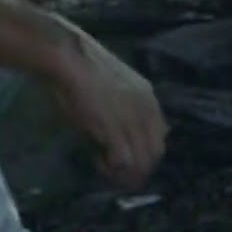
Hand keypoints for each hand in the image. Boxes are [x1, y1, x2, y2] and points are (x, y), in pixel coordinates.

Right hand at [49, 30, 167, 188]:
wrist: (71, 58)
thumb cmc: (84, 69)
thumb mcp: (116, 88)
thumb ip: (126, 109)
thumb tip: (121, 136)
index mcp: (150, 100)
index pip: (160, 139)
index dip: (145, 155)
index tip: (127, 160)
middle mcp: (147, 111)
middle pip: (155, 154)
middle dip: (138, 170)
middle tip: (116, 172)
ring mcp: (133, 120)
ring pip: (143, 162)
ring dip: (125, 173)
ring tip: (105, 167)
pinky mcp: (115, 129)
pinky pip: (124, 162)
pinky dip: (112, 169)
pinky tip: (98, 161)